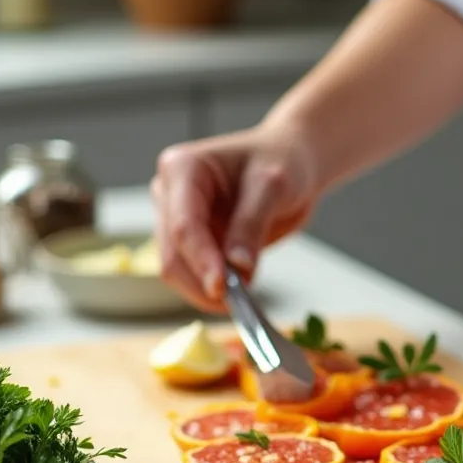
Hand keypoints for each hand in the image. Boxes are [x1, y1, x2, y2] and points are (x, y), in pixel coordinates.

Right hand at [152, 119, 316, 310]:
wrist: (292, 162)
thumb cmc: (283, 160)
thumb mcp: (273, 186)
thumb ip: (252, 225)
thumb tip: (238, 267)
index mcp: (183, 168)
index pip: (184, 225)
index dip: (201, 260)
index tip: (222, 288)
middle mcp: (170, 193)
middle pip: (172, 254)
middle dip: (202, 282)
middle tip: (239, 302)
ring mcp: (177, 218)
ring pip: (177, 270)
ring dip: (206, 290)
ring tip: (243, 298)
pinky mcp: (192, 241)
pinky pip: (193, 275)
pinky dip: (212, 289)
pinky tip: (238, 292)